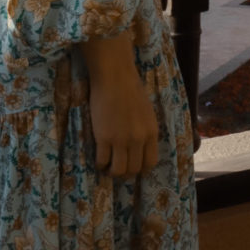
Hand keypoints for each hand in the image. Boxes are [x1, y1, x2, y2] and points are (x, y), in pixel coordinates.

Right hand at [83, 33, 158, 176]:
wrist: (115, 76)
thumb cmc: (130, 88)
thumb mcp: (146, 112)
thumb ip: (144, 130)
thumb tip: (139, 146)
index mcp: (152, 132)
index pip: (150, 163)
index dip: (140, 169)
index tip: (132, 167)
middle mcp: (139, 139)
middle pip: (134, 169)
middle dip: (125, 174)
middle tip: (116, 168)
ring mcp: (121, 140)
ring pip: (118, 171)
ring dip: (112, 172)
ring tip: (107, 166)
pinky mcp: (104, 137)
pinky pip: (102, 161)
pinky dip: (99, 163)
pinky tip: (98, 158)